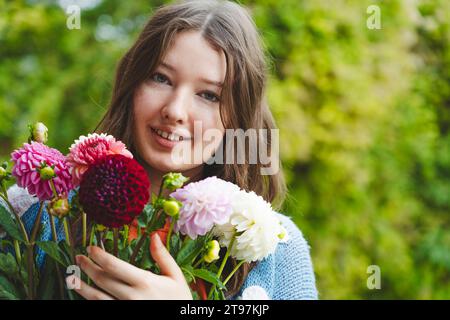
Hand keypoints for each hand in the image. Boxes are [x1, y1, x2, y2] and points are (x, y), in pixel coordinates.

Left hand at [66, 233, 192, 299]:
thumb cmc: (179, 300)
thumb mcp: (175, 276)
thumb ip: (162, 256)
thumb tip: (154, 235)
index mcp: (144, 281)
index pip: (114, 265)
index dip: (99, 255)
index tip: (91, 248)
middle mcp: (131, 296)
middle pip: (102, 279)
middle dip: (88, 267)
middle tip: (79, 258)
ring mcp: (125, 308)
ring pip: (96, 298)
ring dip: (82, 287)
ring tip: (73, 278)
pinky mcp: (123, 316)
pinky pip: (102, 308)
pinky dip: (91, 301)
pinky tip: (86, 295)